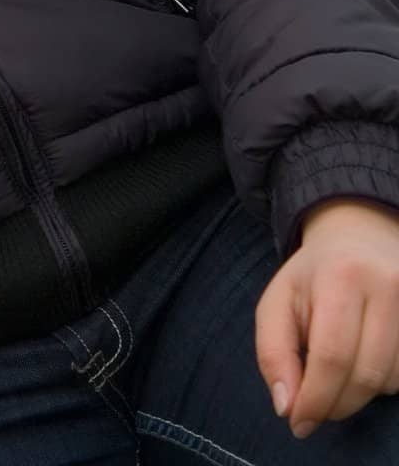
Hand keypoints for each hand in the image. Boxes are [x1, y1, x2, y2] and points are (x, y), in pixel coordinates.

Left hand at [256, 198, 398, 439]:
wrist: (358, 237)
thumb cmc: (312, 277)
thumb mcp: (277, 301)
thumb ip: (273, 353)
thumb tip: (285, 406)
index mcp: (341, 276)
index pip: (332, 356)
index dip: (316, 399)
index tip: (299, 422)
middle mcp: (386, 285)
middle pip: (365, 375)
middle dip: (335, 404)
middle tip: (315, 408)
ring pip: (390, 381)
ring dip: (359, 393)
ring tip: (337, 371)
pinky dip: (381, 382)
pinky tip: (363, 360)